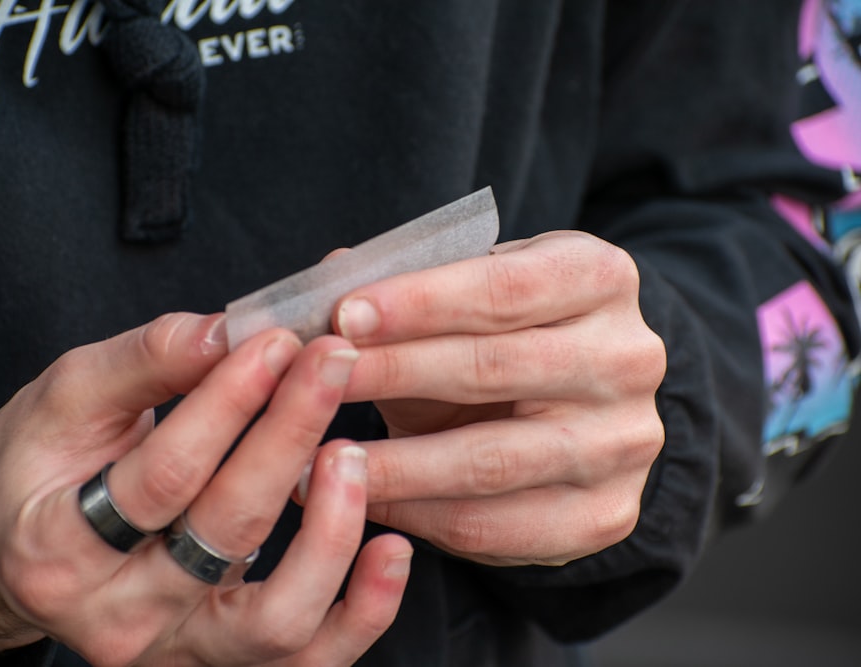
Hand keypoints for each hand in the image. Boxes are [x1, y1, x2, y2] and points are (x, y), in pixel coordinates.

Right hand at [0, 314, 410, 665]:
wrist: (17, 547)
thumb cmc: (39, 464)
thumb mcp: (66, 398)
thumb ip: (144, 361)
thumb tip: (226, 330)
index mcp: (58, 547)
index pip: (164, 475)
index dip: (228, 403)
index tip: (276, 342)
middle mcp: (116, 618)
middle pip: (224, 534)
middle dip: (288, 435)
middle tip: (331, 363)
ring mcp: (176, 651)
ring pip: (275, 621)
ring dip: (331, 533)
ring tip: (354, 452)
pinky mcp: (225, 664)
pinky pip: (311, 660)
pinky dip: (363, 612)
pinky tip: (392, 548)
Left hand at [334, 231, 665, 566]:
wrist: (578, 411)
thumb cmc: (503, 338)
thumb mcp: (468, 296)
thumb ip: (408, 285)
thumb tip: (330, 272)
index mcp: (599, 277)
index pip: (505, 287)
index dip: (418, 303)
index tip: (342, 316)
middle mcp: (628, 358)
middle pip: (495, 368)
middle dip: (393, 373)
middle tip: (317, 383)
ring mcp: (625, 443)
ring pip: (490, 459)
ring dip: (393, 463)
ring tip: (318, 459)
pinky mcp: (605, 514)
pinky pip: (495, 525)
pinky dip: (417, 516)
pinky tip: (365, 500)